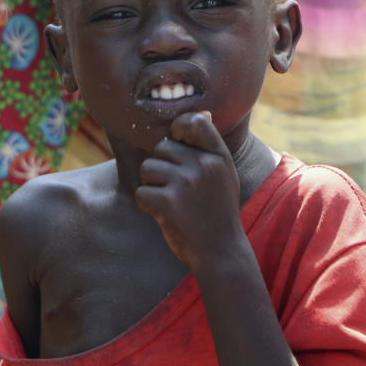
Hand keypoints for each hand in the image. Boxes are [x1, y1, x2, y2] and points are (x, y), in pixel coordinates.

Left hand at [135, 112, 244, 270]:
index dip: (177, 128)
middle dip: (161, 167)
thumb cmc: (218, 211)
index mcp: (219, 156)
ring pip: (148, 169)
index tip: (177, 143)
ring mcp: (185, 183)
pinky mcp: (167, 202)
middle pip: (161, 148)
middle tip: (177, 190)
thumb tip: (202, 113)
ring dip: (152, 186)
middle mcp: (204, 165)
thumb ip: (210, 147)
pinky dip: (147, 205)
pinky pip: (141, 192)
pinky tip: (165, 216)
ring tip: (172, 203)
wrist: (220, 252)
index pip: (194, 122)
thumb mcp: (224, 175)